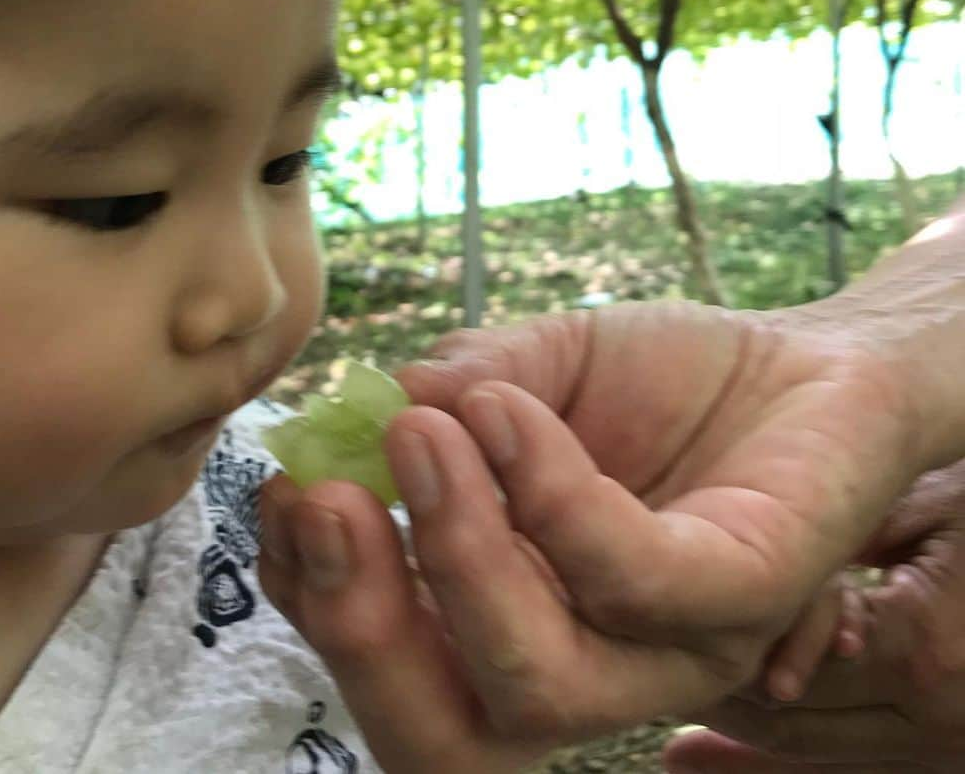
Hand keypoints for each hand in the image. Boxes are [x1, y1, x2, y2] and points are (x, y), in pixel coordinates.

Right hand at [258, 300, 923, 772]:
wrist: (809, 357)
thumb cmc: (662, 379)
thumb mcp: (535, 366)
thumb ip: (461, 385)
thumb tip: (375, 402)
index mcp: (516, 622)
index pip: (394, 666)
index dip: (315, 598)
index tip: (280, 488)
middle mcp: (586, 661)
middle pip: (444, 733)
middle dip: (361, 622)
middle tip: (324, 497)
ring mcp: (667, 648)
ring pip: (535, 680)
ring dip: (453, 551)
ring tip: (419, 433)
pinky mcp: (743, 597)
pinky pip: (630, 576)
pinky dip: (546, 490)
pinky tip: (503, 408)